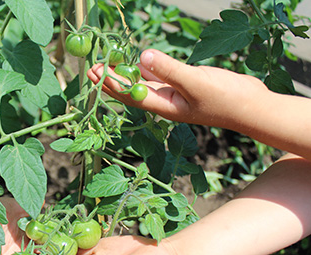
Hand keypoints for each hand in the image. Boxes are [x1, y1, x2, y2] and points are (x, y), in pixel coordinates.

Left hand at [88, 49, 269, 131]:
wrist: (253, 107)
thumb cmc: (227, 100)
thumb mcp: (196, 83)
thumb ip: (169, 69)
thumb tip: (142, 56)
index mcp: (164, 106)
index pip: (131, 95)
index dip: (111, 84)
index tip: (93, 72)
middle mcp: (166, 101)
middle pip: (133, 90)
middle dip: (113, 79)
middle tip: (93, 66)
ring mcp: (175, 94)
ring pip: (145, 82)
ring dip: (128, 73)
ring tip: (111, 61)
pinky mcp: (185, 85)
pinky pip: (160, 76)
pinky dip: (149, 68)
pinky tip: (140, 60)